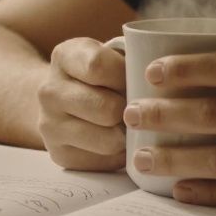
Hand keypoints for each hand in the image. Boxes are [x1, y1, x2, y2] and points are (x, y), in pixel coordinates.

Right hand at [38, 37, 126, 170]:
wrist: (61, 100)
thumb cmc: (101, 75)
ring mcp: (50, 126)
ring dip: (127, 134)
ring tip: (129, 124)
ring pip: (109, 140)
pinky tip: (116, 139)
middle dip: (130, 109)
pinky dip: (119, 153)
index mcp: (64, 57)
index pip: (98, 66)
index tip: (136, 77)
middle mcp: (49, 92)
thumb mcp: (110, 53)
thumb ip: (133, 59)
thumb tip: (166, 83)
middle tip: (136, 106)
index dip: (125, 74)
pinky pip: (106, 161)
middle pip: (107, 108)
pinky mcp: (60, 155)